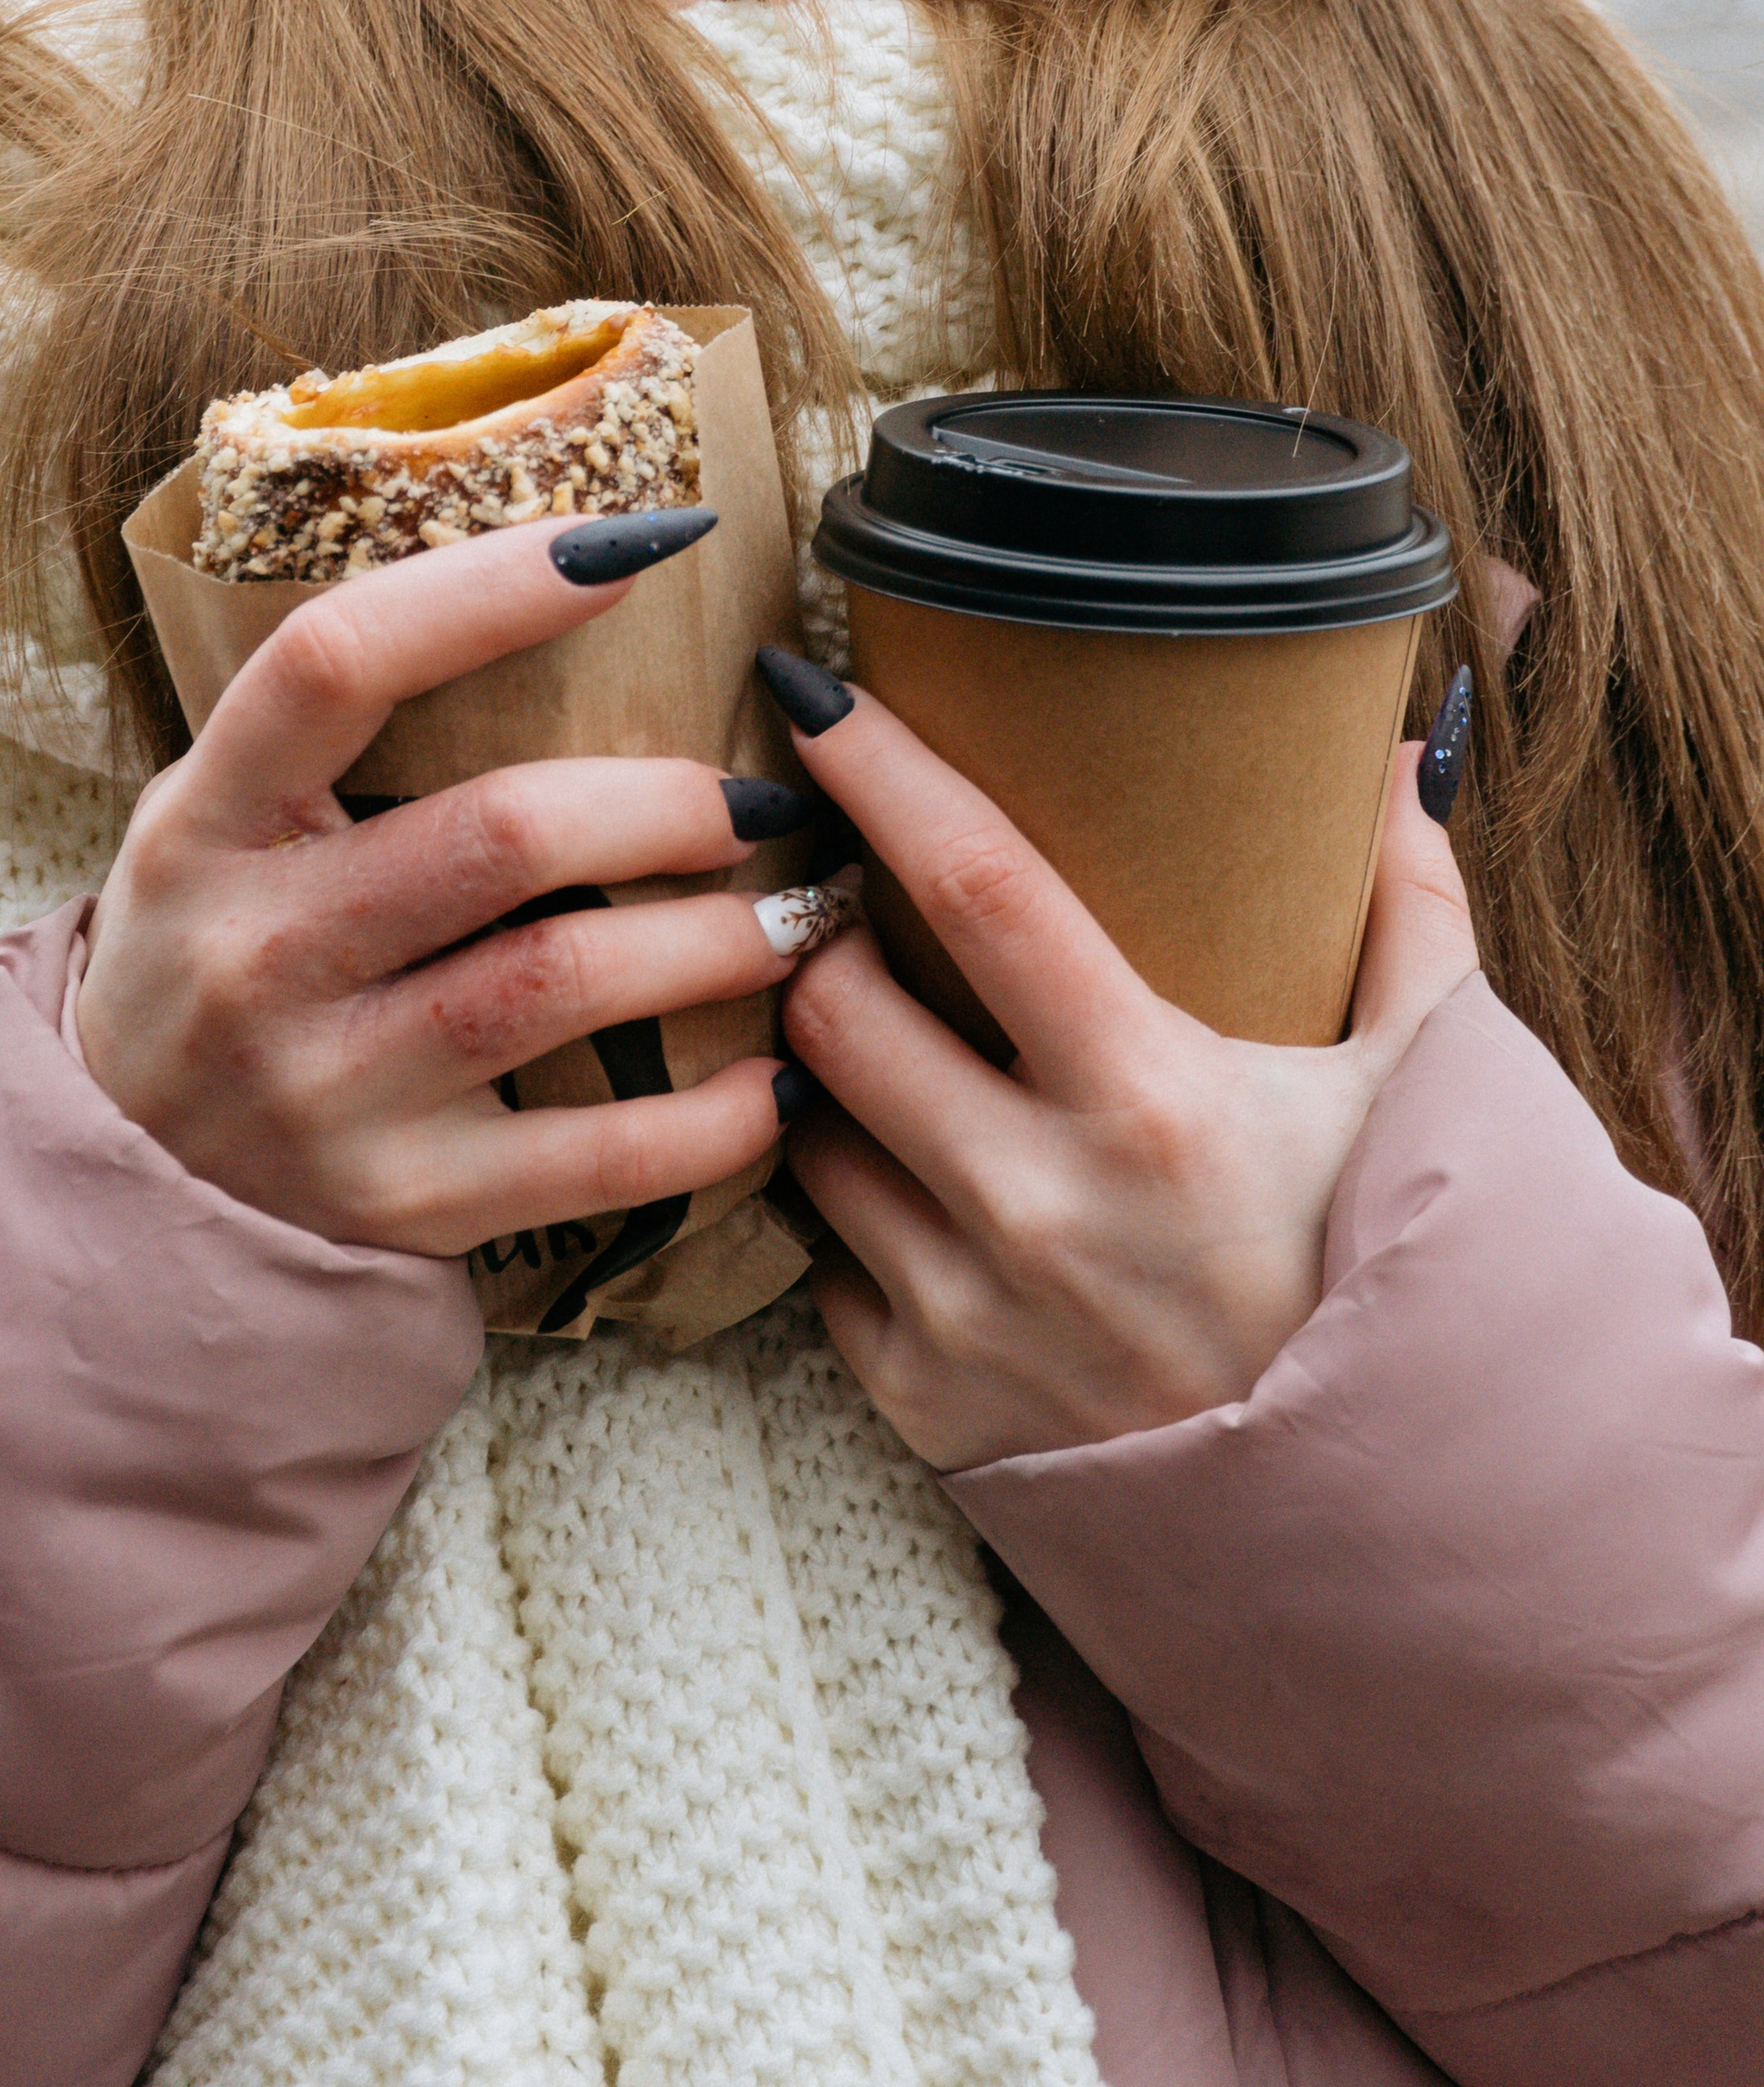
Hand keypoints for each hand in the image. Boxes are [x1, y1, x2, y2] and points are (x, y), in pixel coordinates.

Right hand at [78, 514, 810, 1253]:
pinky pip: (596, 1157)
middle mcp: (256, 952)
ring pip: (564, 981)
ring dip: (718, 942)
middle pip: (502, 833)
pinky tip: (781, 1079)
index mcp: (208, 820)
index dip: (492, 589)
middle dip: (670, 805)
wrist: (127, 1181)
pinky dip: (717, 1118)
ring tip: (798, 918)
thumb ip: (338, 719)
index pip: (338, 661)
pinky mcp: (399, 1202)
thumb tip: (570, 574)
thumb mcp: (219, 814)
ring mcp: (324, 1090)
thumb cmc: (221, 942)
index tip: (640, 543)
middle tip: (760, 802)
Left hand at [765, 669, 1478, 1471]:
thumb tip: (1394, 760)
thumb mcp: (1416, 1092)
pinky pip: (816, 1261)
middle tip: (853, 914)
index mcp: (1153, 1098)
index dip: (882, 772)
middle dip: (822, 940)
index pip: (978, 886)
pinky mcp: (921, 1403)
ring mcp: (968, 1312)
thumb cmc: (1376, 1278)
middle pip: (833, 1005)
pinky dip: (847, 1210)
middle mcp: (1039, 1204)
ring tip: (882, 1051)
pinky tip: (907, 1186)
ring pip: (801, 1128)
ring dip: (822, 1075)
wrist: (1368, 1532)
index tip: (810, 684)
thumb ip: (1409, 915)